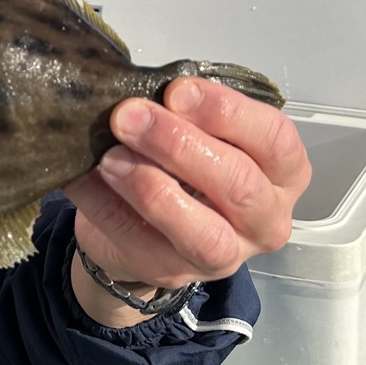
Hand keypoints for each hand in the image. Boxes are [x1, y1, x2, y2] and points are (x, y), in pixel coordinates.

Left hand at [63, 77, 309, 325]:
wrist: (138, 226)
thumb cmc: (179, 167)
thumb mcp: (195, 133)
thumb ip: (183, 115)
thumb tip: (141, 94)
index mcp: (282, 172)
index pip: (274, 139)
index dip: (226, 111)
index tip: (176, 91)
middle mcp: (266, 219)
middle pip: (238, 183)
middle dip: (178, 143)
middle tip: (128, 115)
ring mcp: (226, 256)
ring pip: (203, 233)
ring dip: (150, 187)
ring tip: (108, 157)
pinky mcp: (173, 273)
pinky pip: (140, 241)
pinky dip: (105, 206)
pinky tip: (83, 177)